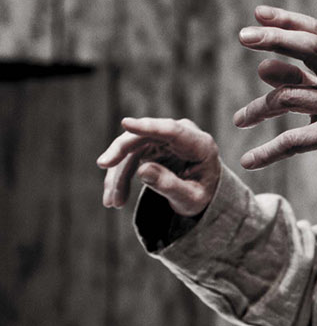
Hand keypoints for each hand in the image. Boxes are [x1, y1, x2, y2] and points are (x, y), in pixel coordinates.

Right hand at [97, 116, 220, 215]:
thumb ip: (170, 185)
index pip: (172, 130)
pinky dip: (120, 177)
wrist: (204, 191)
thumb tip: (142, 171)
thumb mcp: (191, 199)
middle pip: (144, 137)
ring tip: (113, 202)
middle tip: (103, 164)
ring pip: (131, 149)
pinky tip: (113, 197)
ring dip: (118, 175)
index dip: (149, 127)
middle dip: (121, 151)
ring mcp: (164, 138)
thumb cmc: (203, 193)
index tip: (126, 123)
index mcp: (200, 145)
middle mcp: (181, 135)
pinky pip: (129, 157)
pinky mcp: (150, 145)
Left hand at [234, 4, 316, 193]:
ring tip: (240, 119)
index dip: (287, 20)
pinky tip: (248, 160)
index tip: (258, 13)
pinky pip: (292, 140)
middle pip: (310, 47)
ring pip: (287, 96)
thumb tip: (262, 66)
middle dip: (274, 38)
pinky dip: (267, 152)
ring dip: (257, 109)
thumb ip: (301, 79)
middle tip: (243, 36)